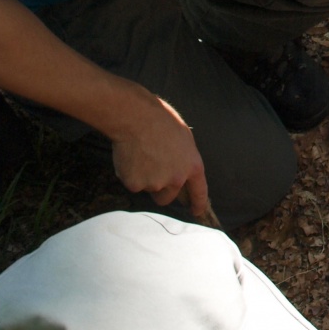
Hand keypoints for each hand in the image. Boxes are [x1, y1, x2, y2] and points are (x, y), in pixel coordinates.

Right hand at [109, 93, 210, 220]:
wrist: (136, 118)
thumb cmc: (160, 120)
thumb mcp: (183, 138)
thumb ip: (183, 159)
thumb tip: (178, 171)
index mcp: (192, 165)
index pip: (199, 191)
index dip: (197, 203)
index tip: (195, 211)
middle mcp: (176, 179)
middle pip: (167, 198)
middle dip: (161, 190)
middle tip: (152, 170)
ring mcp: (156, 183)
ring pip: (148, 189)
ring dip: (144, 179)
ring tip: (141, 155)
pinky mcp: (136, 184)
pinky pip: (132, 184)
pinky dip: (130, 174)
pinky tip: (130, 156)